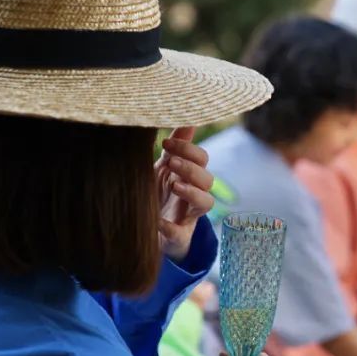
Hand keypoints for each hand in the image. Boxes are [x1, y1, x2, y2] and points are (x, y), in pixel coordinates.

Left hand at [157, 127, 214, 261]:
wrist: (149, 231)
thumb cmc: (158, 194)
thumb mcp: (163, 168)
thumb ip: (175, 146)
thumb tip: (187, 118)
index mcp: (189, 176)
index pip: (202, 159)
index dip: (189, 149)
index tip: (167, 143)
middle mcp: (193, 194)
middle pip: (207, 179)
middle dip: (190, 168)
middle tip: (171, 162)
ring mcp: (188, 216)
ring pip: (206, 203)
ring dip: (192, 192)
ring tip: (174, 186)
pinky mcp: (178, 238)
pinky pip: (180, 234)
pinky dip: (170, 228)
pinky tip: (157, 222)